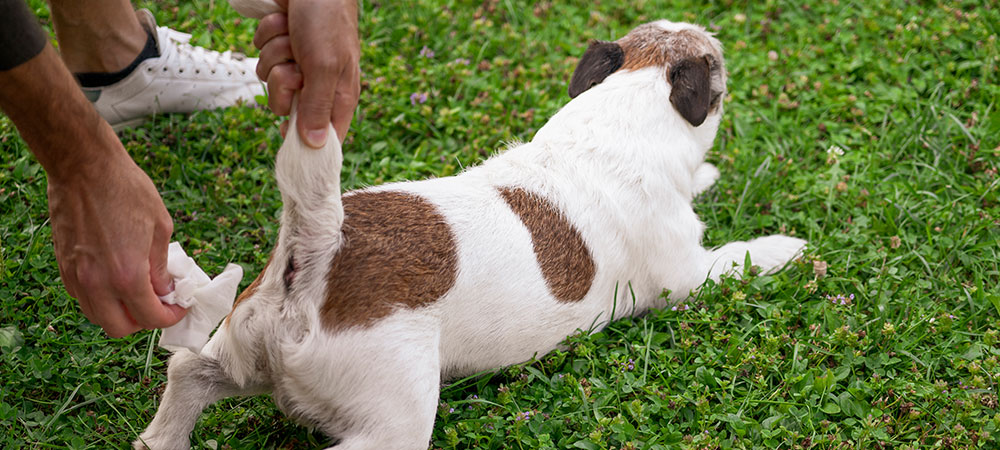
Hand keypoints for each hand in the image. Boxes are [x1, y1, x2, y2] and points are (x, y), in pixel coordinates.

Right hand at [46, 125, 185, 336]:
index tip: (179, 306)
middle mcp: (97, 283)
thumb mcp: (160, 227)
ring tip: (137, 293)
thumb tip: (165, 289)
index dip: (170, 316)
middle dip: (143, 322)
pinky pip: (82, 298)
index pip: (150, 317)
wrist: (84, 166)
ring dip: (119, 313)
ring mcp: (76, 276)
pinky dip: (101, 299)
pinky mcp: (63, 266)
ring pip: (97, 316)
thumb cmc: (126, 190)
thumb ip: (162, 266)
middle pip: (119, 328)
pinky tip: (116, 280)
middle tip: (158, 304)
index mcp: (126, 275)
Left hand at [253, 0, 359, 146]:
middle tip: (296, 66)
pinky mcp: (281, 48)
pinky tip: (285, 22)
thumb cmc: (327, 19)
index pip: (324, 137)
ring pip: (269, 78)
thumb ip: (317, 106)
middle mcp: (318, 84)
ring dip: (275, 52)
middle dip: (283, 81)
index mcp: (338, 96)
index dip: (305, 143)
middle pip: (284, 107)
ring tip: (294, 36)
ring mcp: (297, 65)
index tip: (285, 140)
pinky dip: (268, 35)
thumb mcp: (324, 66)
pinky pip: (260, 53)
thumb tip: (315, 145)